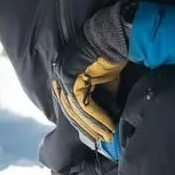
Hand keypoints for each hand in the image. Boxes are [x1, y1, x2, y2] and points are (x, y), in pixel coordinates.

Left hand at [51, 1, 135, 147]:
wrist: (114, 33)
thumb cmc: (112, 53)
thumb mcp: (104, 78)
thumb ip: (101, 93)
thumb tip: (108, 114)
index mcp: (65, 74)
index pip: (72, 105)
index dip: (86, 122)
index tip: (98, 135)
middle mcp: (60, 75)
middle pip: (72, 110)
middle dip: (88, 128)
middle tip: (103, 141)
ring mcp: (63, 75)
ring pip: (76, 110)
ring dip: (93, 126)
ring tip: (107, 138)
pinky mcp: (71, 77)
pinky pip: (82, 103)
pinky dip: (96, 117)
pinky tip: (107, 127)